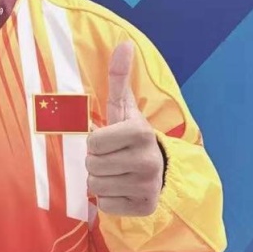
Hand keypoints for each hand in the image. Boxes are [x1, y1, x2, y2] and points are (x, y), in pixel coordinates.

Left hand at [86, 41, 163, 216]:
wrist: (160, 170)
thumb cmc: (131, 136)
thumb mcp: (123, 108)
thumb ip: (118, 77)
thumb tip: (124, 43)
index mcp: (140, 133)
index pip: (93, 143)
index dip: (95, 142)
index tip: (109, 141)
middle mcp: (148, 161)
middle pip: (92, 166)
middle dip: (96, 162)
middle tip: (112, 158)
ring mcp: (148, 186)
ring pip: (96, 186)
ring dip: (101, 180)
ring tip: (117, 173)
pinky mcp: (145, 208)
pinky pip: (106, 206)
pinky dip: (109, 200)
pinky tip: (122, 189)